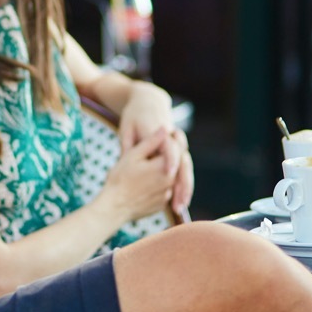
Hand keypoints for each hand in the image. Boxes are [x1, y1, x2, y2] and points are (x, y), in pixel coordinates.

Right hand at [98, 128, 174, 223]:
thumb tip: (165, 128)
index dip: (174, 139)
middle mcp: (170, 183)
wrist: (113, 207)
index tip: (171, 132)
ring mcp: (166, 196)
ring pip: (171, 178)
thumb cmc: (120, 179)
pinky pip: (164, 191)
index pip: (178, 149)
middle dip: (170, 156)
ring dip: (165, 171)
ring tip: (148, 168)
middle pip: (176, 164)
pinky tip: (145, 182)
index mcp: (164, 168)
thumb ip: (151, 142)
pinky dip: (159, 185)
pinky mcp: (161, 206)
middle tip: (158, 149)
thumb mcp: (132, 155)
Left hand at [117, 80, 193, 210]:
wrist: (148, 102)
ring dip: (185, 188)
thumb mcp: (126, 129)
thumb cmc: (134, 117)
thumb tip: (125, 162)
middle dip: (182, 184)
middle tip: (178, 205)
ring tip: (180, 209)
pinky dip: (182, 184)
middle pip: (183, 163)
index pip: (169, 146)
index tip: (168, 174)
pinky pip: (182, 171)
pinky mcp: (177, 152)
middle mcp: (172, 140)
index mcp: (159, 131)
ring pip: (186, 169)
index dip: (170, 159)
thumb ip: (128, 146)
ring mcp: (177, 146)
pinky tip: (179, 201)